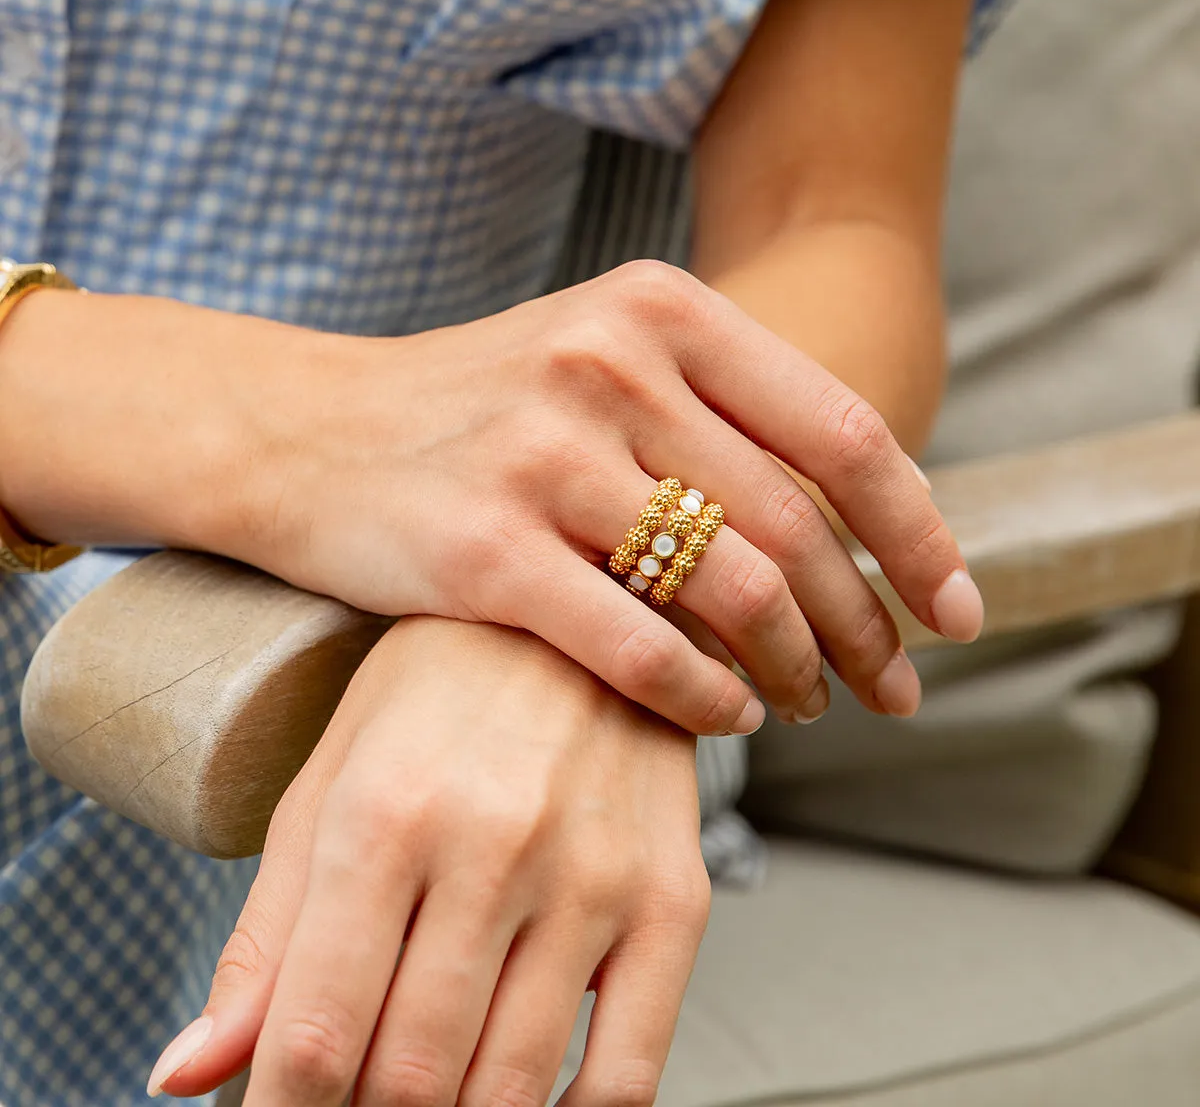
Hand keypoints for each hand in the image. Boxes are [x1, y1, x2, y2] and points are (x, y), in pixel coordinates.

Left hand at [150, 616, 709, 1105]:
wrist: (588, 612)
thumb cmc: (442, 691)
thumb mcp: (332, 781)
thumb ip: (266, 936)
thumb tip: (186, 1075)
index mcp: (385, 814)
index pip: (314, 1035)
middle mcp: (494, 845)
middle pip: (409, 1076)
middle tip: (354, 1100)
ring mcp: (593, 876)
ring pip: (507, 1088)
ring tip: (426, 1092)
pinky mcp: (671, 898)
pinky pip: (625, 1075)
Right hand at [238, 261, 981, 732]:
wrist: (303, 433)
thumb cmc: (476, 413)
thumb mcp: (601, 366)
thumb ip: (717, 421)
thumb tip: (853, 529)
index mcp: (661, 310)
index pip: (842, 433)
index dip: (918, 535)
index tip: (955, 613)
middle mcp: (610, 364)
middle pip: (800, 522)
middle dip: (866, 625)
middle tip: (893, 690)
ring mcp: (544, 454)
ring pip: (732, 588)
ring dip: (792, 668)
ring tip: (804, 708)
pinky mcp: (484, 549)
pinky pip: (636, 645)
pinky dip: (701, 695)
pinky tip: (724, 716)